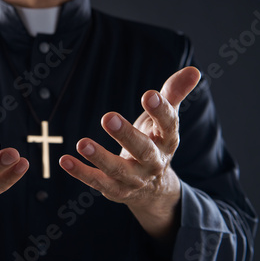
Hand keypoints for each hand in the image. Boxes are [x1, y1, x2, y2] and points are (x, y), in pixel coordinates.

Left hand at [59, 67, 200, 239]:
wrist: (153, 188)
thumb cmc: (154, 142)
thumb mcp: (163, 120)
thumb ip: (174, 94)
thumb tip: (194, 70)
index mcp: (167, 142)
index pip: (168, 126)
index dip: (161, 111)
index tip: (149, 95)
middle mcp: (153, 163)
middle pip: (143, 150)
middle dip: (126, 135)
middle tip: (108, 117)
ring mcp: (134, 179)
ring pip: (118, 169)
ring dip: (99, 157)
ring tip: (81, 142)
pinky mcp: (115, 190)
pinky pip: (97, 182)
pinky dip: (81, 172)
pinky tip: (65, 160)